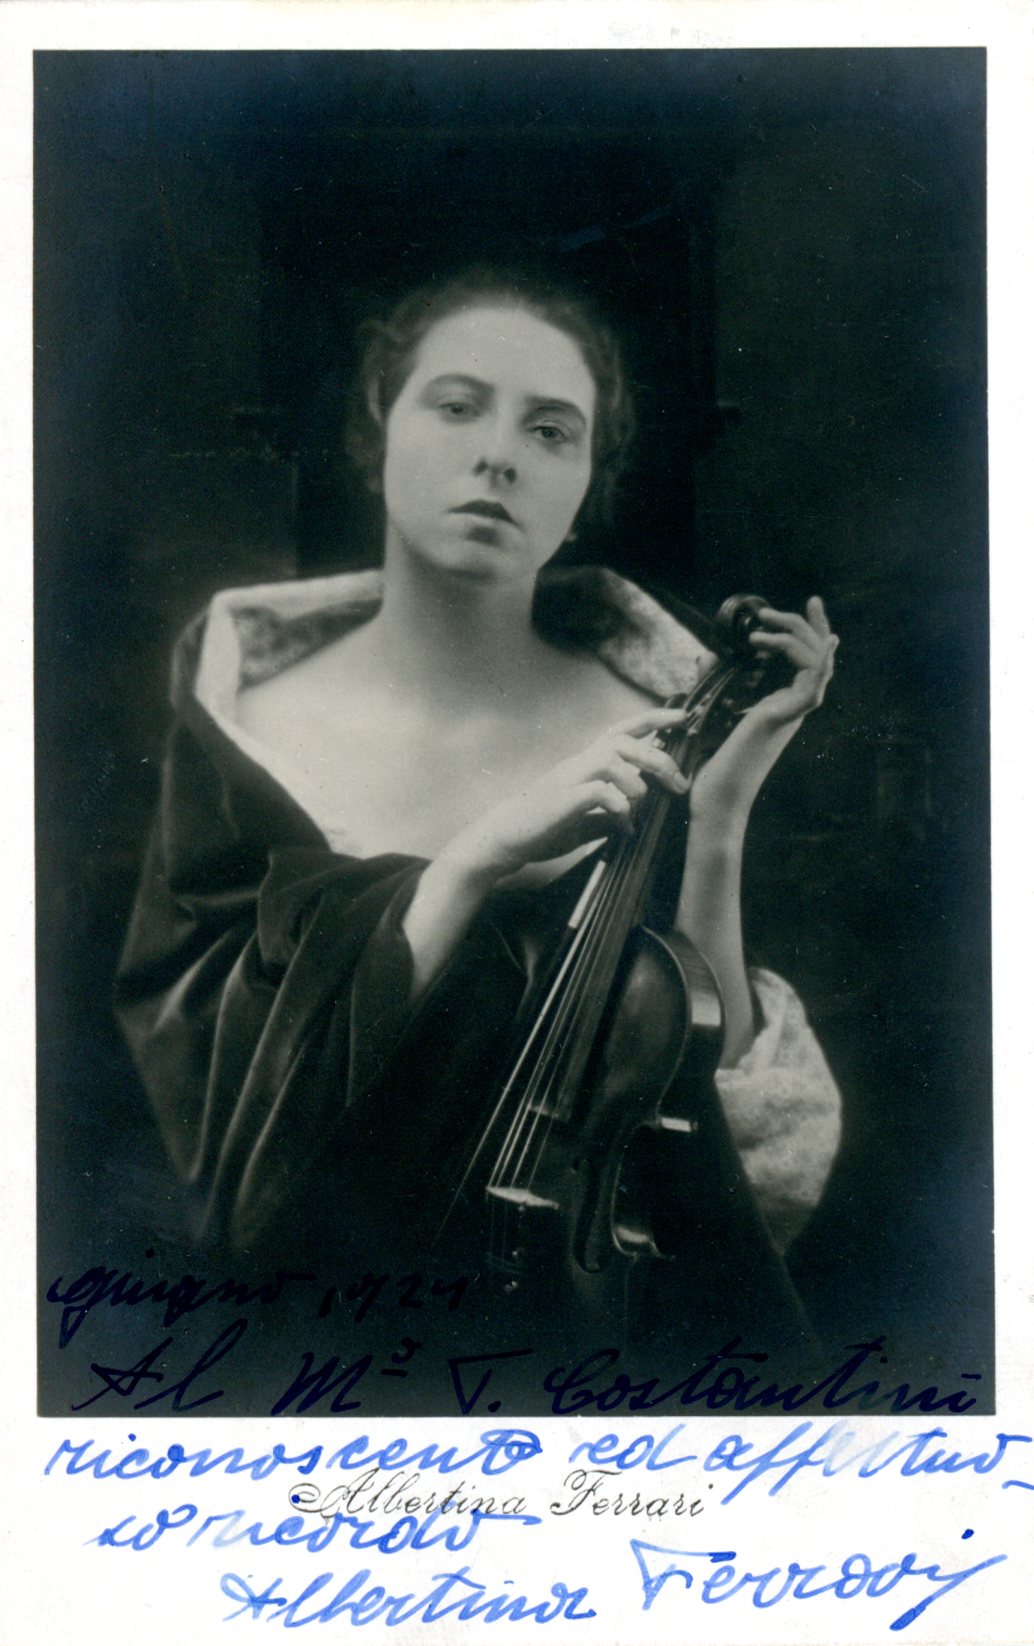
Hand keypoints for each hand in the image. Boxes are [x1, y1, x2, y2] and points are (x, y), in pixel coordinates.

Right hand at [441, 705, 691, 883]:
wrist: (505, 838)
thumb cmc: (542, 828)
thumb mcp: (584, 822)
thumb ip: (607, 817)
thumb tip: (632, 824)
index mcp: (587, 764)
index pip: (623, 731)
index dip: (653, 719)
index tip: (683, 717)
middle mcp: (579, 763)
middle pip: (624, 741)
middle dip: (658, 758)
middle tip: (680, 783)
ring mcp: (570, 779)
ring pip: (612, 759)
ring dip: (637, 783)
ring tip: (640, 806)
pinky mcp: (563, 799)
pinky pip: (599, 792)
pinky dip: (619, 806)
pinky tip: (623, 825)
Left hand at [690, 596, 838, 834]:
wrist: (715, 799)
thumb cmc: (714, 765)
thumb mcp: (712, 710)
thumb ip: (713, 682)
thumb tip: (707, 655)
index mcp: (784, 704)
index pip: (810, 660)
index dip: (813, 630)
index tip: (808, 603)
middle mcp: (794, 706)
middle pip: (821, 654)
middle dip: (807, 622)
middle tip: (778, 608)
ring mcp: (792, 712)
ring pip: (818, 660)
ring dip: (792, 634)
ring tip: (757, 630)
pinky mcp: (782, 716)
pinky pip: (810, 679)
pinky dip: (797, 654)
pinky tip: (767, 642)